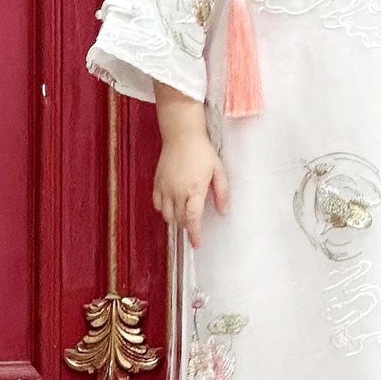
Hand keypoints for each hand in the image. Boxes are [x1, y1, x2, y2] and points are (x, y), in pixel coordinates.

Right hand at [154, 129, 229, 249]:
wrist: (182, 136)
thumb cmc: (202, 151)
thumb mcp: (218, 170)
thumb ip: (222, 192)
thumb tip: (223, 211)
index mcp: (194, 189)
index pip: (193, 219)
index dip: (194, 234)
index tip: (196, 243)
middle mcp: (177, 192)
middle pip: (179, 219)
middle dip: (187, 225)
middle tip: (194, 223)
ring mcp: (165, 188)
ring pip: (166, 215)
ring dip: (175, 218)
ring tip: (183, 213)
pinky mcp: (157, 183)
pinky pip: (157, 204)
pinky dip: (163, 209)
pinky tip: (171, 204)